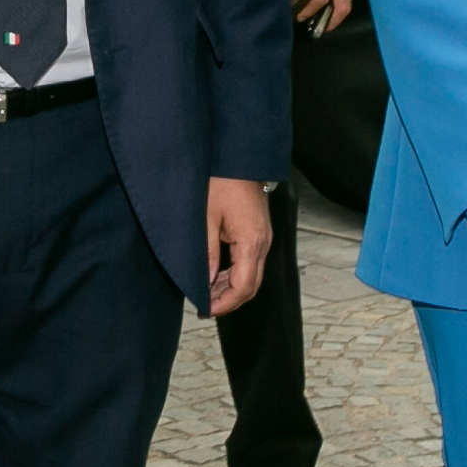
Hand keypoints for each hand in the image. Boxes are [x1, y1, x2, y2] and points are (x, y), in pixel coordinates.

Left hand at [205, 178, 274, 315]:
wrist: (239, 157)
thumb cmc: (221, 181)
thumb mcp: (206, 217)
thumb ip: (207, 253)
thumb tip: (206, 282)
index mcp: (251, 241)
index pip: (243, 286)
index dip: (225, 304)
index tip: (205, 309)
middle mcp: (262, 242)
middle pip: (251, 285)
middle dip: (228, 301)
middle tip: (203, 308)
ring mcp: (263, 237)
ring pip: (251, 275)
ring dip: (230, 288)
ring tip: (206, 295)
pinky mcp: (258, 232)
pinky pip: (250, 261)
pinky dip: (234, 274)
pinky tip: (216, 276)